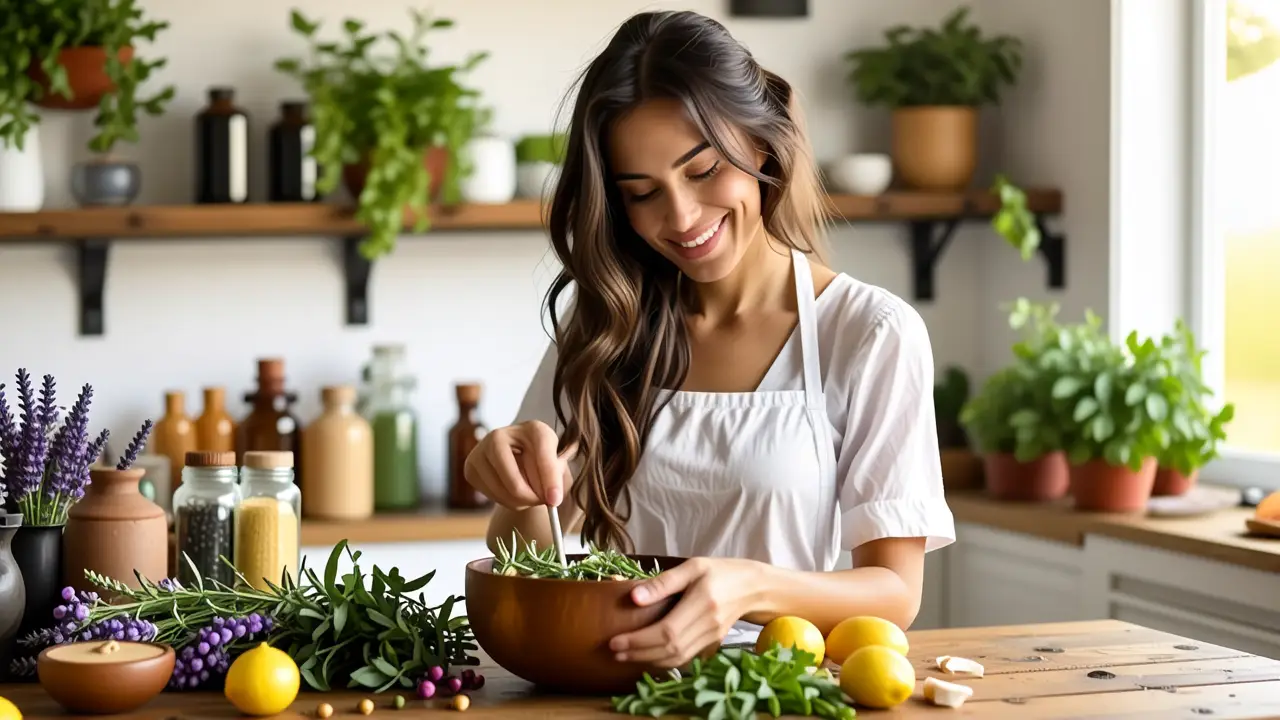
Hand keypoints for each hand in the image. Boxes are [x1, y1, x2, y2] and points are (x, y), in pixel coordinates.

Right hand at [463, 420, 574, 509]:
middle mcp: (500, 435)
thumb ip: (556, 478)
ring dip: (521, 502)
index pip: (543, 457)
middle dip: (531, 498)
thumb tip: (552, 499)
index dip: (550, 481)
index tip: (555, 500)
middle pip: (515, 483)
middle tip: (542, 501)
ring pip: (504, 494)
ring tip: (529, 493)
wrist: (520, 456)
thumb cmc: (542, 461)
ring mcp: (480, 450)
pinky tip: (512, 489)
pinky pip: (492, 497)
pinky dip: (507, 501)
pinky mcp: (470, 468)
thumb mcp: (557, 465)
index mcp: (532, 429)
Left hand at [609, 557, 763, 667]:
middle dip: (639, 653)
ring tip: (625, 655)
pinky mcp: (712, 643)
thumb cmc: (719, 571)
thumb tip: (634, 597)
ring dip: (649, 660)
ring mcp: (711, 637)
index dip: (639, 640)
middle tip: (614, 651)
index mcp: (702, 602)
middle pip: (670, 648)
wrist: (752, 587)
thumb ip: (663, 582)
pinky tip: (647, 656)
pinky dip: (664, 661)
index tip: (616, 640)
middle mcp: (708, 624)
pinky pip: (685, 658)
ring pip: (677, 658)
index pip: (666, 631)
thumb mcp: (692, 567)